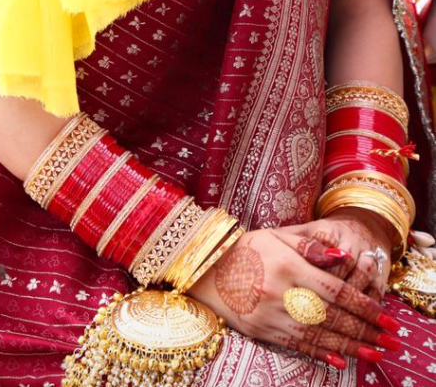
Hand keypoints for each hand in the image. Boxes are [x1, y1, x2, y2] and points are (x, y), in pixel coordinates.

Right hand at [189, 226, 401, 370]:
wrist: (206, 268)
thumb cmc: (247, 247)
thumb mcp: (278, 236)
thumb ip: (312, 247)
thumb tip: (344, 259)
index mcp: (289, 266)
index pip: (335, 289)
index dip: (362, 304)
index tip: (384, 314)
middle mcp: (282, 293)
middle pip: (331, 316)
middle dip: (364, 329)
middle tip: (389, 340)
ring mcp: (271, 315)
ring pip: (318, 335)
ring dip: (349, 346)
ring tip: (374, 354)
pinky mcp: (261, 331)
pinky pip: (296, 345)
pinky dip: (320, 353)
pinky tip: (340, 359)